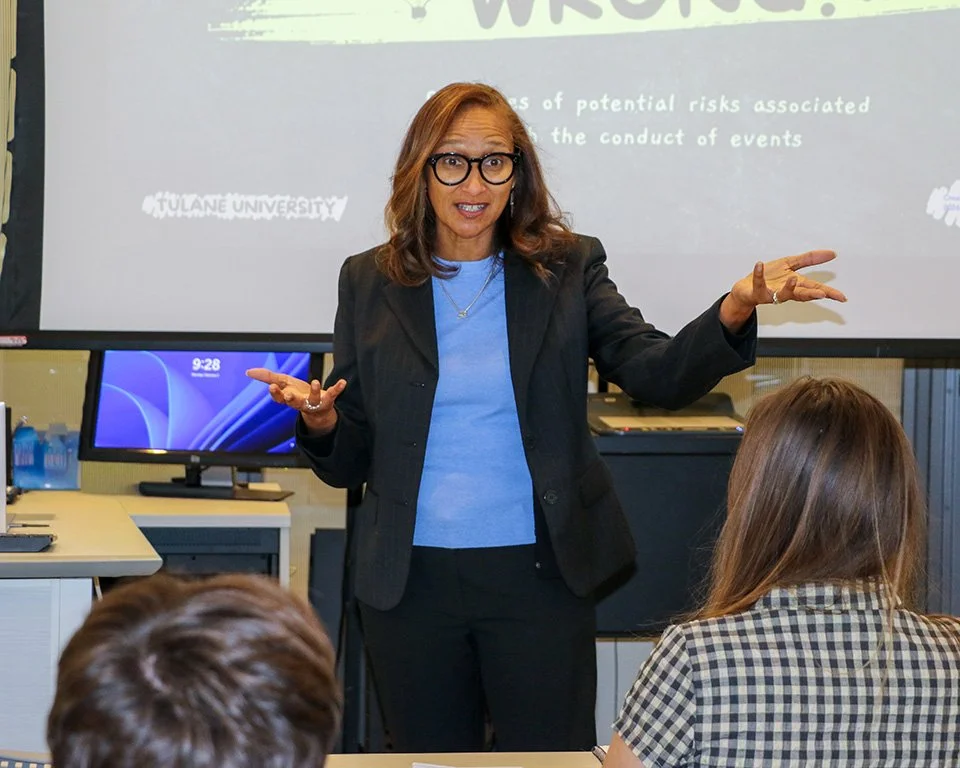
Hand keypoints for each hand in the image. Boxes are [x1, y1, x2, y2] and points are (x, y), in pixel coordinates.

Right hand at [245, 368, 346, 433]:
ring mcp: (315, 402)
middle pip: (294, 402)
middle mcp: (301, 402)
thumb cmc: (298, 393)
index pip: (279, 398)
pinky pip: (334, 394)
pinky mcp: (328, 399)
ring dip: (315, 391)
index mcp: (289, 398)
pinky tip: (343, 382)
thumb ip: (267, 377)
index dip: (276, 394)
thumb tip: (248, 371)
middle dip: (291, 399)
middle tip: (288, 395)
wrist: (317, 408)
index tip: (272, 387)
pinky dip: (338, 388)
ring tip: (316, 382)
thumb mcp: (283, 383)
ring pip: (314, 398)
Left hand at [720, 250, 846, 330]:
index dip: (829, 293)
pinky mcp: (757, 291)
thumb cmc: (769, 277)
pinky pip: (758, 282)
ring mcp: (771, 293)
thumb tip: (832, 253)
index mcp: (796, 285)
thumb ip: (810, 259)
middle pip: (801, 294)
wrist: (745, 289)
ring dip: (788, 287)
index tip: (842, 298)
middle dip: (812, 294)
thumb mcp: (791, 264)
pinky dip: (758, 274)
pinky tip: (759, 264)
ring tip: (794, 278)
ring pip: (782, 294)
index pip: (816, 289)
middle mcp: (785, 291)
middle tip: (823, 294)